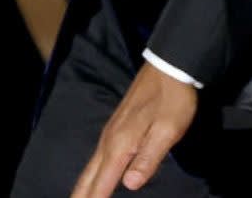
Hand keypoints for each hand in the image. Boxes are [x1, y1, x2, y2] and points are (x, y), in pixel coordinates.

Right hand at [71, 61, 198, 197]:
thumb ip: (148, 158)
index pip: (101, 183)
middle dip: (79, 197)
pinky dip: (90, 174)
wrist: (168, 67)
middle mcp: (109, 141)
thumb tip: (129, 184)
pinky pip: (96, 159)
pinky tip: (92, 179)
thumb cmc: (172, 100)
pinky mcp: (115, 128)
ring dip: (81, 188)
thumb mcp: (168, 130)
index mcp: (120, 145)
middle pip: (88, 177)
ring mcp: (110, 133)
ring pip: (89, 168)